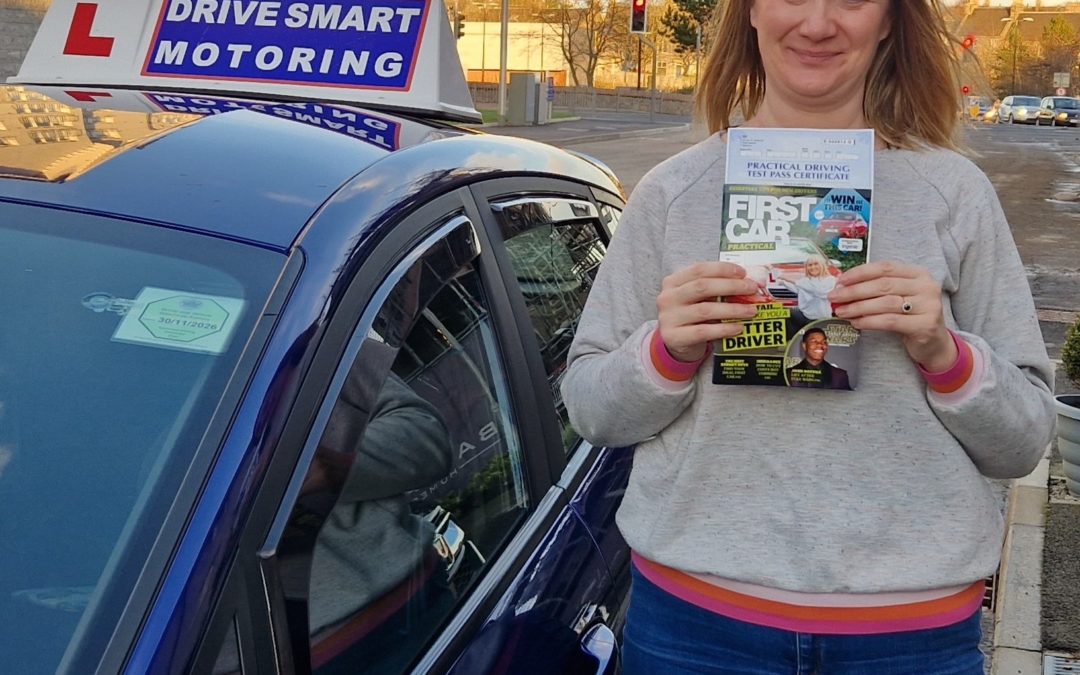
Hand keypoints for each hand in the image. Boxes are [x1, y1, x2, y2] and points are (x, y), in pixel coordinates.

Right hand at [657, 262, 760, 361]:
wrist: (676, 342)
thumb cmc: (691, 315)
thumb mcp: (697, 298)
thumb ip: (714, 288)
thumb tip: (745, 282)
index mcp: (673, 282)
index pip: (699, 269)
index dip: (722, 269)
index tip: (743, 273)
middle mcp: (668, 298)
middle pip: (702, 287)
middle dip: (731, 286)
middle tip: (751, 289)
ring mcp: (669, 318)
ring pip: (705, 310)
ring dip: (732, 309)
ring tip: (751, 311)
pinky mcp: (674, 337)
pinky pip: (703, 331)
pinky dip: (724, 329)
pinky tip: (738, 327)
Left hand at [828, 261, 956, 370]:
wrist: (934, 343)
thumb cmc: (911, 317)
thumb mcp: (899, 297)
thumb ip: (878, 289)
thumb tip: (843, 287)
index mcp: (918, 273)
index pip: (885, 268)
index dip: (860, 273)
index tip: (840, 281)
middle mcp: (927, 286)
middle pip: (883, 285)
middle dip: (854, 291)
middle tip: (834, 297)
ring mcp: (929, 305)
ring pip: (885, 303)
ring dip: (858, 307)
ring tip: (841, 311)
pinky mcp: (925, 325)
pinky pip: (890, 321)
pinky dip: (869, 322)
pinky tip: (856, 323)